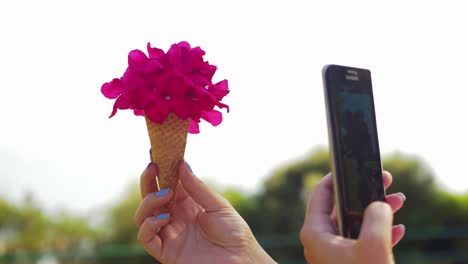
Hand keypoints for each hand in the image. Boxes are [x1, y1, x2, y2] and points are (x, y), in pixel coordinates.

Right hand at [134, 161, 275, 263]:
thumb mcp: (218, 205)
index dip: (161, 168)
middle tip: (152, 165)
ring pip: (143, 216)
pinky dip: (149, 225)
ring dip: (149, 201)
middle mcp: (175, 217)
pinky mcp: (166, 251)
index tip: (156, 151)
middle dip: (148, 180)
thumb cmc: (234, 232)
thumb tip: (182, 164)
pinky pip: (146, 238)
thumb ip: (197, 188)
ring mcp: (169, 234)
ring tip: (166, 193)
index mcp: (187, 204)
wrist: (242, 260)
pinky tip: (164, 217)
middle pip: (151, 197)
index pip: (167, 183)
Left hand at [300, 171, 405, 263]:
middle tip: (385, 181)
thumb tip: (379, 205)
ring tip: (399, 201)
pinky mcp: (346, 262)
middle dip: (366, 194)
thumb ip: (377, 217)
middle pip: (341, 207)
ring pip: (354, 223)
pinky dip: (378, 233)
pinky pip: (360, 241)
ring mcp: (333, 253)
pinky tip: (399, 230)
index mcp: (315, 233)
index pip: (321, 193)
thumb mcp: (374, 245)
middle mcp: (320, 241)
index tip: (353, 166)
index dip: (336, 177)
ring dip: (378, 212)